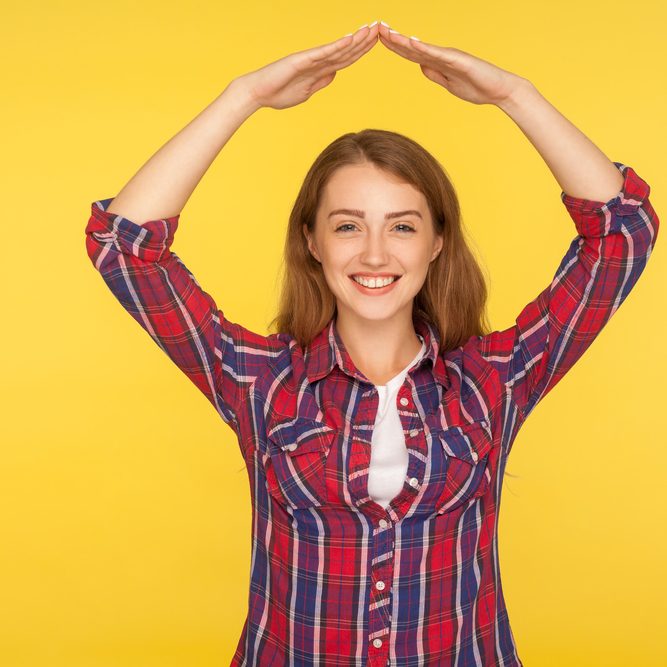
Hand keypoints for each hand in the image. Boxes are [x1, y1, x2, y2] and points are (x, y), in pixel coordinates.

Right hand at [236, 23, 379, 109]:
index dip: (362, 50)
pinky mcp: (302, 60)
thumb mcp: (306, 92)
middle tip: (381, 27)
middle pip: (346, 50)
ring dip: (356, 39)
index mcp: (320, 70)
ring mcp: (311, 59)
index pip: (346, 59)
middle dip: (365, 40)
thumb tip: (334, 74)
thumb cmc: (278, 94)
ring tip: (372, 28)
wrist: (258, 93)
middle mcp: (318, 61)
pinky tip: (351, 38)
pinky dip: (338, 46)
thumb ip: (320, 82)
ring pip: (339, 48)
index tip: (376, 41)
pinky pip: (324, 52)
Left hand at [378, 23, 525, 105]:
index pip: (412, 53)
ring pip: (421, 47)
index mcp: (438, 62)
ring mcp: (449, 56)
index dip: (395, 47)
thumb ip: (434, 73)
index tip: (379, 40)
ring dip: (403, 40)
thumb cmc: (477, 87)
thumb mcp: (448, 83)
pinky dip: (423, 48)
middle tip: (376, 28)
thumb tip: (421, 66)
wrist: (499, 91)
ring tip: (387, 32)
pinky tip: (411, 43)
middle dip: (393, 39)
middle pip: (412, 46)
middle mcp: (441, 55)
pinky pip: (437, 54)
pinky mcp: (458, 60)